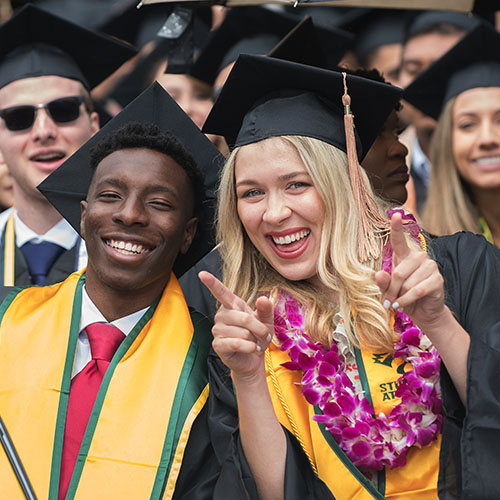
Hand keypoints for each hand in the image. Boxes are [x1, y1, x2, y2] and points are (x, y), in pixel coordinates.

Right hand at [198, 271, 273, 380]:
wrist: (254, 358)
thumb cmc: (258, 336)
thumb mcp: (266, 320)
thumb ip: (265, 309)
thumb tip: (262, 298)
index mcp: (232, 306)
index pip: (220, 292)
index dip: (211, 282)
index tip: (202, 273)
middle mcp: (222, 316)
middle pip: (244, 318)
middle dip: (259, 328)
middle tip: (264, 334)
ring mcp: (218, 330)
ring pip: (242, 332)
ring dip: (254, 340)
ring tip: (254, 342)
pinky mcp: (218, 345)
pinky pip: (237, 343)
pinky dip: (249, 348)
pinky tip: (251, 349)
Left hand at [375, 212, 445, 329]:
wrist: (423, 311)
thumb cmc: (403, 296)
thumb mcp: (389, 290)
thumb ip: (383, 282)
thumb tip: (378, 274)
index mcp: (404, 255)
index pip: (399, 239)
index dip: (396, 227)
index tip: (395, 214)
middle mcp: (418, 257)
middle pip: (398, 273)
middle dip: (390, 290)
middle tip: (387, 302)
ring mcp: (430, 266)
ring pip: (407, 283)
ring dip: (399, 297)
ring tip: (397, 304)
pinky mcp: (437, 279)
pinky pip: (417, 291)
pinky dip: (407, 300)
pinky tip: (402, 305)